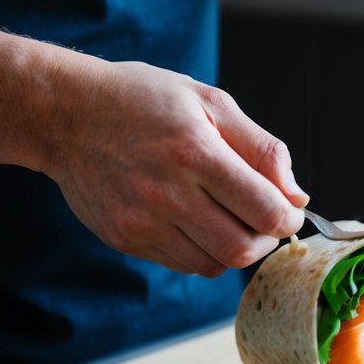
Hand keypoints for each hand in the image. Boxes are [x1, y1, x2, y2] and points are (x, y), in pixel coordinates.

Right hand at [42, 59, 308, 275]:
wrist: (66, 114)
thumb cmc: (143, 100)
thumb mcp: (209, 102)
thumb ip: (261, 148)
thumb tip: (297, 195)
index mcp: (196, 153)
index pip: (264, 209)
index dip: (288, 218)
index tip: (289, 211)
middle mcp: (168, 194)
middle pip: (242, 248)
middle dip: (266, 239)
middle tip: (263, 219)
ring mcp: (143, 222)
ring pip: (214, 264)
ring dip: (235, 247)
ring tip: (229, 217)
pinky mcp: (125, 239)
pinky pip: (183, 263)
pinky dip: (203, 251)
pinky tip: (197, 221)